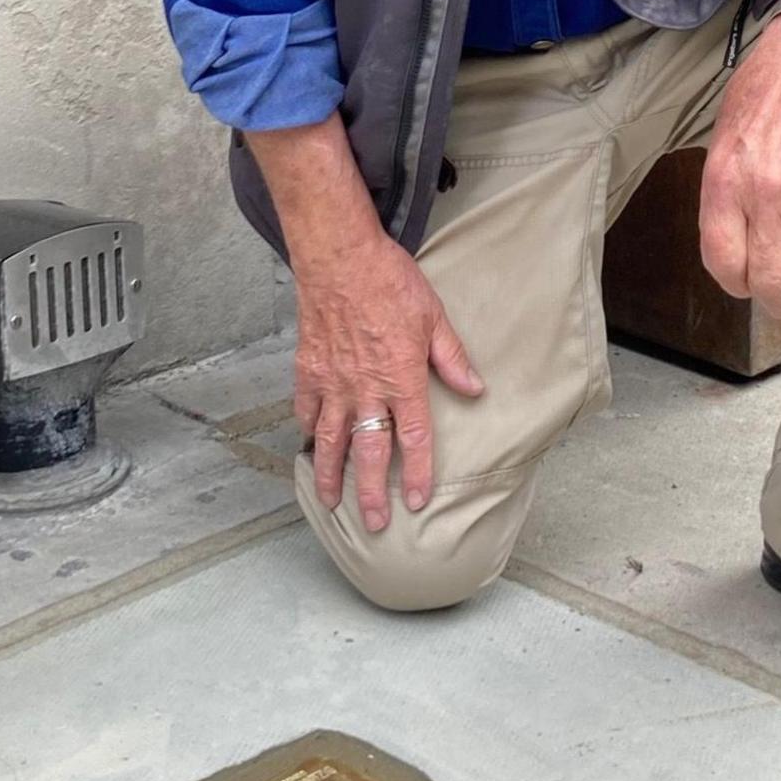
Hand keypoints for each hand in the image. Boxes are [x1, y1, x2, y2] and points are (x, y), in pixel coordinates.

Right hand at [291, 228, 483, 533]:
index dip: (419, 473)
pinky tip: (308, 443)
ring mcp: (332, 381)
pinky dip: (306, 429)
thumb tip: (475, 388)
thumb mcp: (433, 316)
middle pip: (370, 451)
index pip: (415, 437)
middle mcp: (366, 388)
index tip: (419, 502)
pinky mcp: (307, 369)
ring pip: (330, 440)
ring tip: (331, 501)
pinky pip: (305, 408)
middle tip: (373, 523)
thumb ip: (452, 358)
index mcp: (402, 378)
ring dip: (331, 474)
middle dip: (372, 492)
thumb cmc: (390, 280)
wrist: (340, 256)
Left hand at [699, 11, 780, 321]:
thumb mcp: (723, 142)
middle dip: (778, 301)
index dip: (736, 285)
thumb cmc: (763, 96)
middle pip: (769, 277)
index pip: (723, 261)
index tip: (747, 288)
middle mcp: (764, 193)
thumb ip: (725, 197)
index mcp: (724, 182)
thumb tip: (737, 251)